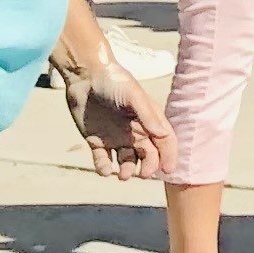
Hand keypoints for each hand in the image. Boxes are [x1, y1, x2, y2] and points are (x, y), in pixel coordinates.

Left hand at [61, 55, 170, 180]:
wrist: (84, 77)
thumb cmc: (114, 82)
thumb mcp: (133, 96)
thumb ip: (148, 116)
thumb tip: (163, 135)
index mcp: (148, 119)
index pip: (164, 141)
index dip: (169, 155)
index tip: (167, 171)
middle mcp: (134, 131)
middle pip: (147, 154)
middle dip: (148, 166)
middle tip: (143, 174)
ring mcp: (115, 137)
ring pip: (126, 161)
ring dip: (127, 170)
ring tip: (122, 175)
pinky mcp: (96, 141)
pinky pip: (102, 160)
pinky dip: (104, 168)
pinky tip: (105, 170)